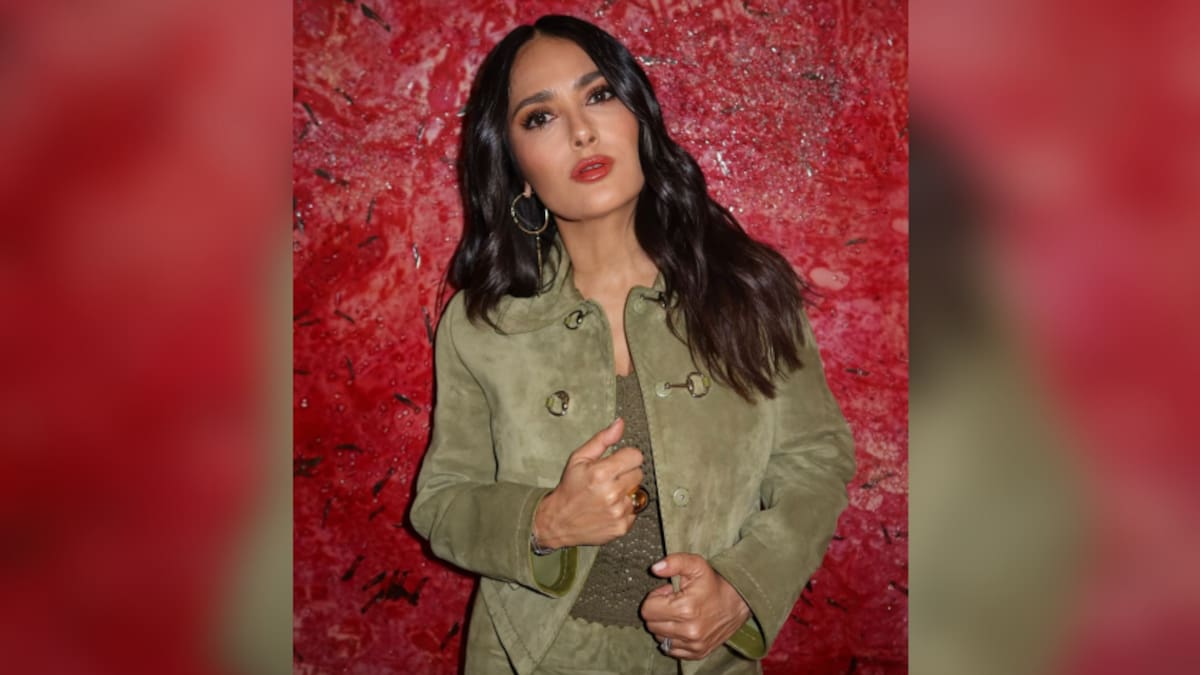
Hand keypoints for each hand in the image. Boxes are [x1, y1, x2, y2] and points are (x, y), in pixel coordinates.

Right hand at [533, 418, 643, 548]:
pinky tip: (609, 507)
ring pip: (637, 492)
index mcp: (601, 473)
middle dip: (626, 474)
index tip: (618, 461)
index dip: (626, 457)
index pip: (636, 456)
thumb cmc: (568, 489)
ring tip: (608, 494)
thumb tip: (619, 424)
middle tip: (609, 479)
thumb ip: (602, 440)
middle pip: (639, 473)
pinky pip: (635, 510)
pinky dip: (624, 508)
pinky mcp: (622, 526)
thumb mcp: (579, 459)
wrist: (558, 521)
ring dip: (625, 492)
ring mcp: (618, 511)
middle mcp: (612, 493)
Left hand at [640, 553, 751, 659]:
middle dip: (659, 611)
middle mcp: (689, 631)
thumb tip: (654, 569)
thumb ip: (674, 562)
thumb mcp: (696, 564)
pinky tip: (683, 626)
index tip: (669, 593)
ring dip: (665, 625)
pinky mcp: (698, 653)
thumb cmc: (713, 583)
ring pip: (660, 638)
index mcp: (685, 609)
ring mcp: (694, 645)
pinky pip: (671, 649)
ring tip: (680, 613)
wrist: (738, 602)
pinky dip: (673, 638)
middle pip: (651, 625)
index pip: (647, 610)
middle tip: (674, 602)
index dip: (655, 598)